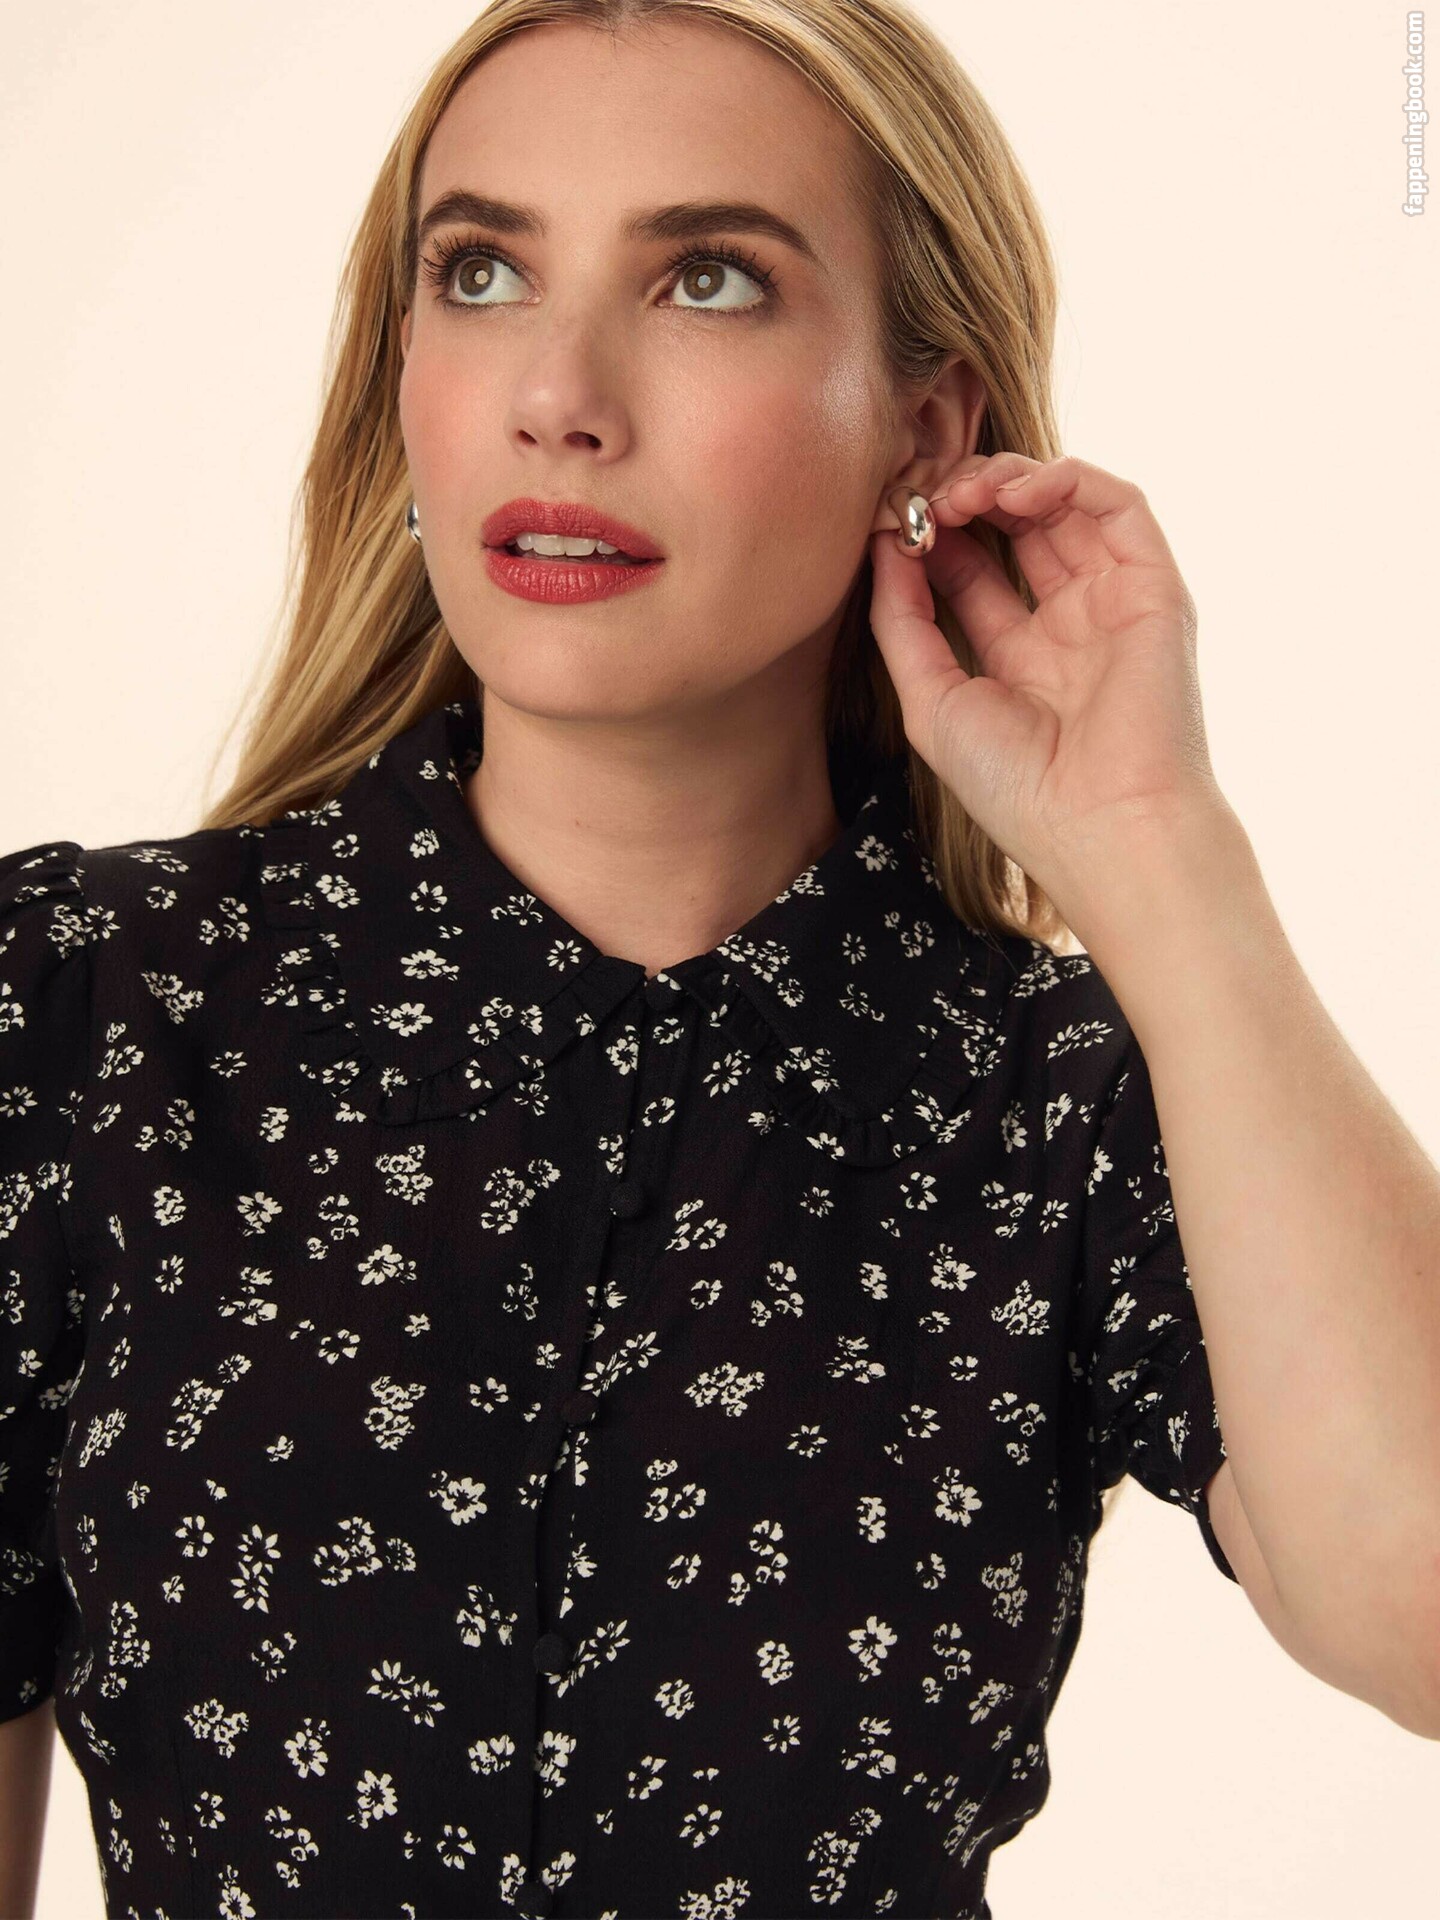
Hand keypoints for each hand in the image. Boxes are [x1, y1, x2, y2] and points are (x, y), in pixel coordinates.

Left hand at [868, 452, 1229, 922]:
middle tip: (925, 498)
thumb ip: (903, 624)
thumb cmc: (1016, 787)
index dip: (931, 537)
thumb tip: (884, 546)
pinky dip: (1068, 480)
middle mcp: (1070, 624)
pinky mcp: (1155, 588)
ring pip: (1066, 506)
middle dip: (966, 499)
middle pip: (1016, 529)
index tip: (889, 521)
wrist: (1101, 828)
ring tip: (964, 492)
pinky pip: (1120, 506)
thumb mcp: (931, 703)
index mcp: (1020, 658)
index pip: (972, 570)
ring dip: (1010, 480)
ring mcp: (1114, 602)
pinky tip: (1016, 494)